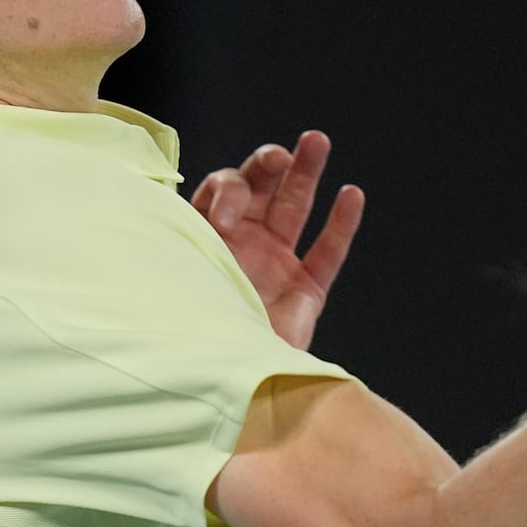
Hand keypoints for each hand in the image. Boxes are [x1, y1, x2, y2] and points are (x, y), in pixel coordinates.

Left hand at [190, 130, 365, 349]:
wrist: (217, 385)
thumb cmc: (188, 332)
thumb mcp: (176, 274)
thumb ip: (183, 238)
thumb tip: (176, 203)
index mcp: (204, 236)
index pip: (220, 191)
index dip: (229, 191)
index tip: (228, 217)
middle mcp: (240, 245)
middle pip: (260, 188)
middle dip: (270, 164)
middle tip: (279, 157)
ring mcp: (275, 266)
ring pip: (295, 208)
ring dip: (306, 173)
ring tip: (317, 141)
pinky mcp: (305, 293)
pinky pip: (327, 252)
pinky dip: (340, 224)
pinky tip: (351, 194)